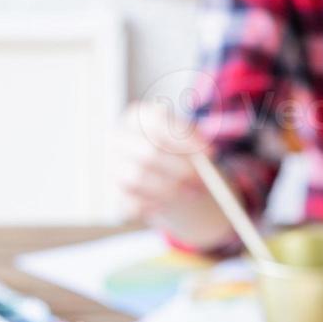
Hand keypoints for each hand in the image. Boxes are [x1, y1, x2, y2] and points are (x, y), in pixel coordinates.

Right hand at [115, 101, 237, 251]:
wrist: (157, 172)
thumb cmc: (174, 149)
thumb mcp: (186, 139)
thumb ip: (196, 143)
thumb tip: (207, 156)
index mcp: (137, 116)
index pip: (158, 123)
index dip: (186, 139)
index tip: (211, 152)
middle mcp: (118, 138)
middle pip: (149, 153)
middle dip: (181, 169)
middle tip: (203, 181)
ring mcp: (111, 165)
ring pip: (139, 179)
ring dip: (171, 189)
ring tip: (193, 193)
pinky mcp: (113, 192)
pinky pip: (132, 201)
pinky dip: (155, 205)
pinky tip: (169, 203)